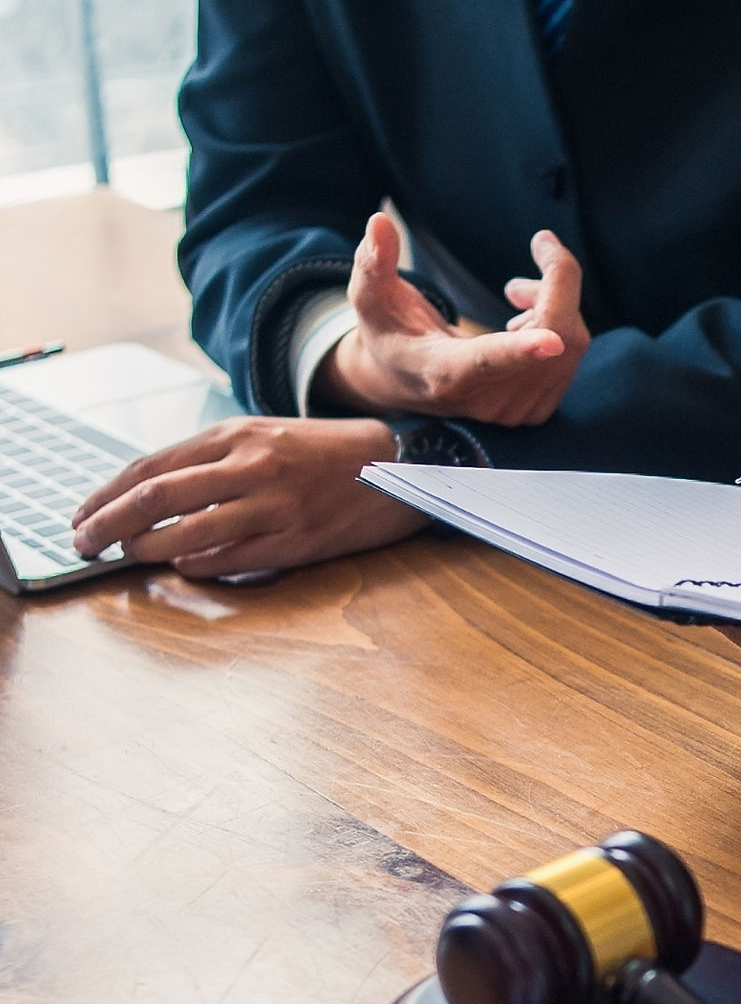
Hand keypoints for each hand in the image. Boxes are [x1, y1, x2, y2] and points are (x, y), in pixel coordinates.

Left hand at [72, 416, 426, 579]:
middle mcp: (250, 465)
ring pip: (186, 531)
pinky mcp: (294, 540)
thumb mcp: (264, 437)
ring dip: (147, 550)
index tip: (82, 514)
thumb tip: (154, 492)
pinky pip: (230, 558)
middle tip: (84, 542)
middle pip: (156, 496)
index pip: (152, 465)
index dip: (107, 493)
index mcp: (237, 434)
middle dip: (109, 523)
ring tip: (126, 557)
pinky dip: (195, 566)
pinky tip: (180, 568)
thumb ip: (213, 460)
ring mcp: (272, 504)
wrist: (394, 466)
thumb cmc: (322, 455)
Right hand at [320, 212, 589, 426]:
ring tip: (517, 291)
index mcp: (445, 373)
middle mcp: (485, 400)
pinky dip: (561, 323)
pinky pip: (573, 355)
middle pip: (553, 335)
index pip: (486, 361)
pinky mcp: (534, 411)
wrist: (406, 382)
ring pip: (570, 342)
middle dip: (559, 281)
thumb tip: (379, 223)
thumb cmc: (389, 331)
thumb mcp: (370, 297)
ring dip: (556, 299)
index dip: (520, 350)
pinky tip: (527, 322)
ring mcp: (514, 411)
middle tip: (541, 243)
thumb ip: (373, 262)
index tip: (550, 341)